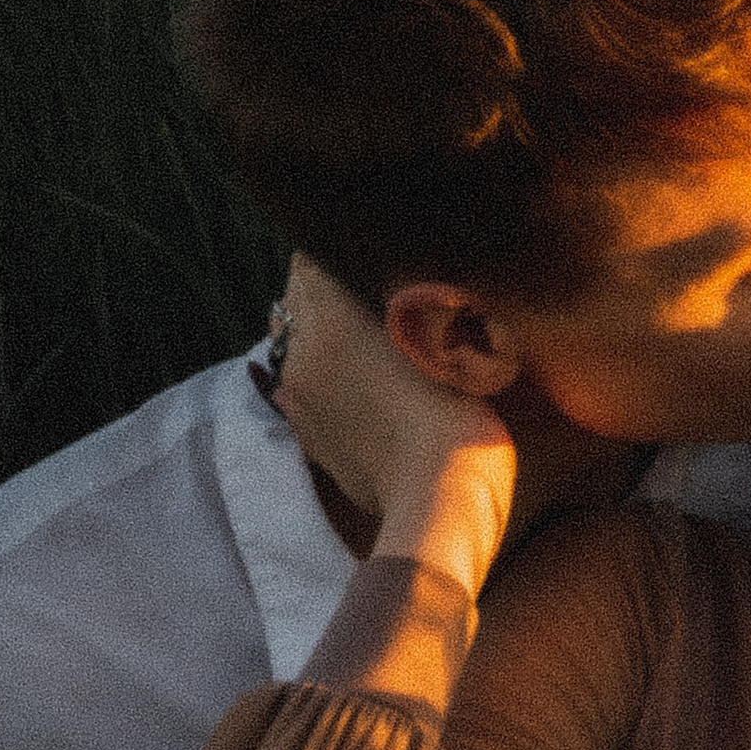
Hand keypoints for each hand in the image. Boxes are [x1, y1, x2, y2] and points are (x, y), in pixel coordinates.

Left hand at [272, 256, 515, 594]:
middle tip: (372, 293)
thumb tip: (382, 282)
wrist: (440, 497)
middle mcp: (303, 349)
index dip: (342, 252)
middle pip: (297, 296)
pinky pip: (298, 383)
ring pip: (293, 340)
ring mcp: (299, 394)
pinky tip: (355, 380)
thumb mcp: (445, 336)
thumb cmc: (457, 412)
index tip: (372, 257)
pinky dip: (318, 373)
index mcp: (333, 315)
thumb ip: (407, 304)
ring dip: (320, 332)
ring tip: (366, 338)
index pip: (313, 258)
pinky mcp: (307, 431)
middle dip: (326, 290)